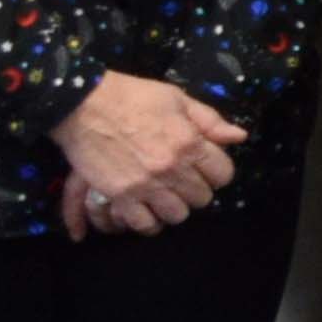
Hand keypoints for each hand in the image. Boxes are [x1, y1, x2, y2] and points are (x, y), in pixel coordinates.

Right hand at [53, 72, 245, 236]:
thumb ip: (210, 120)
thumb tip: (239, 137)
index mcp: (189, 142)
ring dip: (175, 207)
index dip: (216, 171)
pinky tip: (146, 208)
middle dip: (196, 189)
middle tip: (183, 180)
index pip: (223, 174)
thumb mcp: (176, 99)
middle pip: (202, 198)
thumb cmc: (132, 96)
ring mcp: (146, 185)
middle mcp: (172, 168)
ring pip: (178, 215)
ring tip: (165, 195)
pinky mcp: (121, 196)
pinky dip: (149, 220)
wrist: (82, 104)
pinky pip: (146, 224)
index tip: (204, 167)